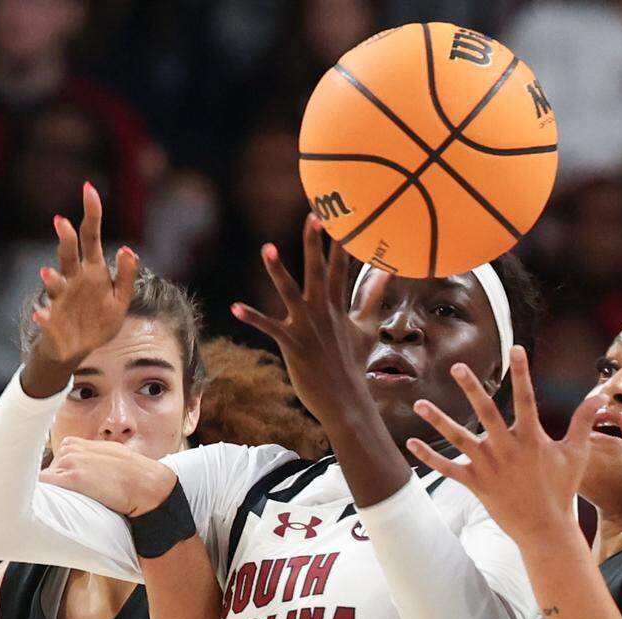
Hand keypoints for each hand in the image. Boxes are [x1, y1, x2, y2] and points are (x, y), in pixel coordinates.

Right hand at [33, 183, 138, 364]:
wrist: (77, 349)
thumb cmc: (98, 321)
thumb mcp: (120, 300)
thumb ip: (125, 276)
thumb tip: (128, 248)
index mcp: (93, 273)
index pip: (91, 237)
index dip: (91, 213)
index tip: (89, 188)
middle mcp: (73, 281)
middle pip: (68, 255)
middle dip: (64, 240)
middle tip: (60, 221)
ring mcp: (60, 300)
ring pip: (54, 284)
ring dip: (51, 278)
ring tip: (47, 272)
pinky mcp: (52, 322)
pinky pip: (46, 318)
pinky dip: (43, 317)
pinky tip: (41, 315)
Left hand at [40, 438, 176, 516]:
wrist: (147, 484)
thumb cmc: (133, 474)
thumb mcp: (108, 456)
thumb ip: (87, 459)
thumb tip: (75, 471)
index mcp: (77, 444)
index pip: (52, 462)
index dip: (56, 478)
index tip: (59, 489)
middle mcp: (70, 449)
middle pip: (46, 471)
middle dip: (53, 485)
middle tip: (66, 498)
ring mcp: (69, 462)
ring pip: (43, 480)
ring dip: (50, 492)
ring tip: (66, 503)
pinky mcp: (72, 477)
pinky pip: (44, 486)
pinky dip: (45, 495)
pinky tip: (52, 504)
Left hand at [231, 214, 387, 430]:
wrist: (345, 400)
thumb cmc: (352, 363)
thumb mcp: (366, 328)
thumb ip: (372, 299)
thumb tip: (386, 275)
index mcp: (338, 306)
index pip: (342, 268)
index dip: (342, 242)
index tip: (343, 216)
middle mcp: (323, 311)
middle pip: (319, 271)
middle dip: (315, 243)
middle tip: (315, 215)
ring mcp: (307, 327)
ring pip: (290, 292)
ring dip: (278, 270)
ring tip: (266, 247)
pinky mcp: (292, 344)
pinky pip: (269, 326)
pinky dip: (252, 316)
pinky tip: (234, 306)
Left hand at [406, 346, 601, 550]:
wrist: (545, 528)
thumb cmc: (562, 489)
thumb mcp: (576, 454)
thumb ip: (582, 421)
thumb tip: (599, 395)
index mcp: (531, 439)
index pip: (526, 399)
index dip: (522, 373)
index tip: (516, 349)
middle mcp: (506, 449)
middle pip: (486, 413)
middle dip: (471, 389)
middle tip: (457, 367)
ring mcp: (488, 467)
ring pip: (459, 439)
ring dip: (438, 421)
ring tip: (419, 403)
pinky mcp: (475, 484)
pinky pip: (448, 469)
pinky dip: (429, 457)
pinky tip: (410, 443)